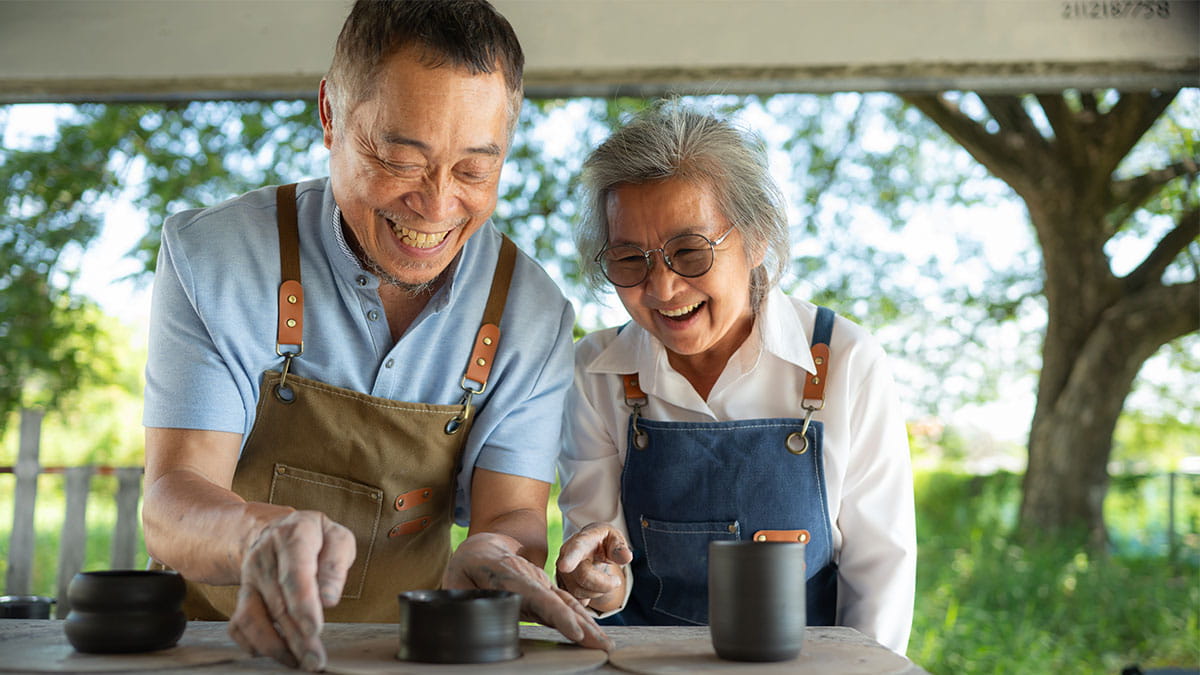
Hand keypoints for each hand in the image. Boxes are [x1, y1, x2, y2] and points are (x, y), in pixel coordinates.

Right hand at [226, 510, 355, 670]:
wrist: (278, 531)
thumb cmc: (316, 539)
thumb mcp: (337, 538)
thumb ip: (336, 565)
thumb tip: (329, 599)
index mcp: (293, 536)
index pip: (295, 572)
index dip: (303, 602)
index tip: (314, 629)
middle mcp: (265, 556)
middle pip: (277, 602)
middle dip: (296, 637)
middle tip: (314, 660)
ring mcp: (249, 577)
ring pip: (252, 616)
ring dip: (274, 646)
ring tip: (297, 662)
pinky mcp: (241, 594)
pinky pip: (238, 624)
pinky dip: (253, 643)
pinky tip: (275, 653)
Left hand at [443, 532, 614, 650]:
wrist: (484, 547)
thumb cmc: (466, 568)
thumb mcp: (456, 583)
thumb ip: (464, 604)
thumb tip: (473, 625)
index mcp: (507, 573)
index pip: (536, 596)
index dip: (557, 614)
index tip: (575, 631)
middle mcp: (530, 577)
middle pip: (559, 602)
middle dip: (582, 624)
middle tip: (601, 645)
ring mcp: (541, 583)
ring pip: (567, 604)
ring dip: (588, 625)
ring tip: (605, 644)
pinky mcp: (545, 592)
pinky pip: (566, 606)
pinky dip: (582, 621)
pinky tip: (595, 636)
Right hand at [555, 523, 632, 610]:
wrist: (590, 545)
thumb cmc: (603, 541)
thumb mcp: (614, 538)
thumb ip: (620, 547)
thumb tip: (626, 557)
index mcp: (580, 542)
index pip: (574, 551)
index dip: (569, 559)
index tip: (565, 566)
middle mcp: (565, 557)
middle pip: (583, 577)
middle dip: (605, 584)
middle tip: (617, 580)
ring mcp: (562, 574)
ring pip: (580, 592)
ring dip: (599, 591)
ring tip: (606, 581)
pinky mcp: (563, 586)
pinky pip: (576, 600)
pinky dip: (590, 597)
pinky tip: (595, 587)